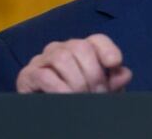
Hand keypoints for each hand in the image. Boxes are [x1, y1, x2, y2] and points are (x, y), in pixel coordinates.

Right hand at [16, 34, 132, 92]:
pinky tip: (66, 97)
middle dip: (93, 73)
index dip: (108, 50)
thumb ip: (113, 81)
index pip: (97, 40)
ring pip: (62, 58)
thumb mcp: (101, 90)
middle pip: (81, 47)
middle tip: (98, 93)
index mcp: (82, 49)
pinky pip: (44, 76)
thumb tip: (124, 74)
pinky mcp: (27, 74)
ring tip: (81, 97)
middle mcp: (61, 48)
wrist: (50, 112)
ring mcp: (43, 59)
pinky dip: (59, 89)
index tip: (115, 64)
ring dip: (76, 81)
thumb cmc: (78, 97)